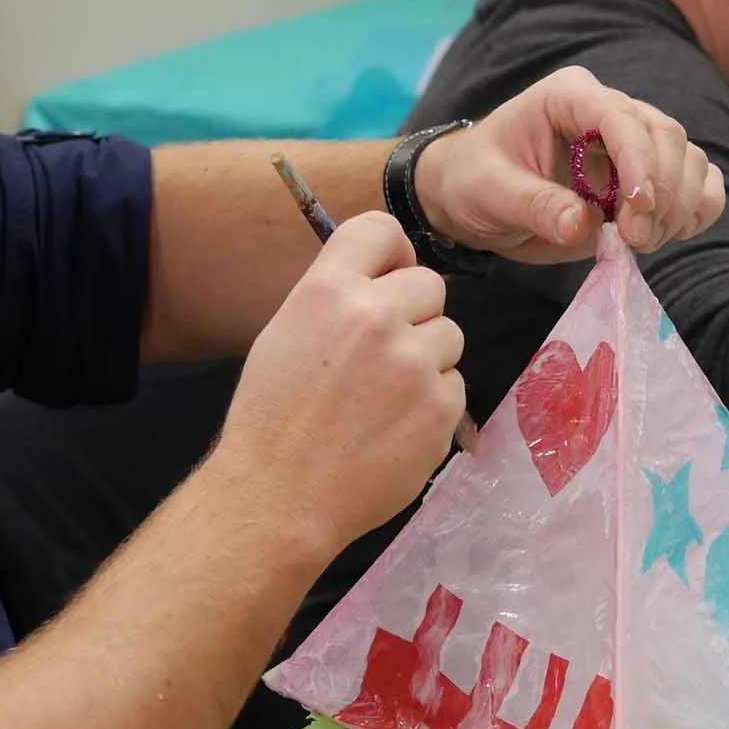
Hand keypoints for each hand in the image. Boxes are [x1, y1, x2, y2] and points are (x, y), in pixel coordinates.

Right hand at [212, 213, 464, 557]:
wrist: (279, 498)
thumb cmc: (273, 419)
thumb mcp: (286, 333)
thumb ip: (337, 298)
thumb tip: (384, 278)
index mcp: (328, 290)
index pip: (382, 230)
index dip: (391, 254)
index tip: (388, 278)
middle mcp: (375, 316)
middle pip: (429, 283)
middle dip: (413, 313)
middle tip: (382, 353)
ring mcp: (415, 363)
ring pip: (448, 335)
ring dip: (427, 359)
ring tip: (383, 397)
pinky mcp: (442, 408)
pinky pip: (455, 385)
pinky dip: (432, 404)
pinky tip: (393, 427)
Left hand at [411, 65, 725, 261]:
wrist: (476, 199)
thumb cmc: (475, 183)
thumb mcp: (490, 193)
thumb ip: (536, 206)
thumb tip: (585, 224)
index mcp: (569, 97)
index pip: (620, 117)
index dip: (639, 160)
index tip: (638, 208)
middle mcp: (609, 112)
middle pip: (666, 138)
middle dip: (661, 193)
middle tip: (634, 239)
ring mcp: (634, 144)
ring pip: (688, 159)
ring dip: (679, 206)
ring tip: (641, 242)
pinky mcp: (647, 178)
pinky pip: (697, 182)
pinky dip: (698, 209)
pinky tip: (674, 232)